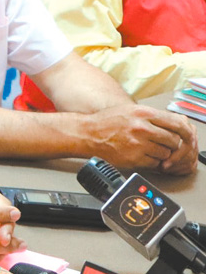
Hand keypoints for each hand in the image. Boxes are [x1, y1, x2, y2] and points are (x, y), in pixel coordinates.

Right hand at [81, 105, 197, 173]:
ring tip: (150, 149)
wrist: (87, 133)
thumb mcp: (131, 111)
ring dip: (161, 154)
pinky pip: (154, 163)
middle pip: (173, 140)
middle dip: (171, 145)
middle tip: (163, 144)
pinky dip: (152, 162)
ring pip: (165, 153)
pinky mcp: (133, 158)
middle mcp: (142, 127)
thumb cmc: (107, 122)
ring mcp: (137, 143)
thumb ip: (152, 116)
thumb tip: (174, 124)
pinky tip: (143, 155)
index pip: (177, 123)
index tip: (185, 136)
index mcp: (143, 113)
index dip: (184, 132)